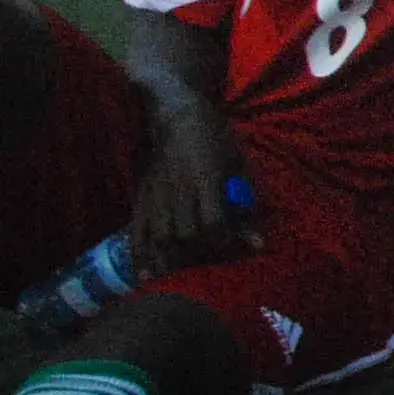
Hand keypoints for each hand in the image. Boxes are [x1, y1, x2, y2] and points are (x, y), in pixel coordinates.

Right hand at [126, 104, 248, 272]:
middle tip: (219, 257)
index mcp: (205, 179)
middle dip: (205, 253)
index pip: (213, 222)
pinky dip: (141, 257)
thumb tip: (257, 243)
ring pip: (161, 238)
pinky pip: (136, 233)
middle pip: (186, 235)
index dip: (227, 241)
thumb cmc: (216, 139)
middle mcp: (177, 190)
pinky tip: (149, 275)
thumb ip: (246, 203)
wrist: (177, 119)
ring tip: (190, 269)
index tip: (240, 246)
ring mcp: (155, 196)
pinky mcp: (139, 199)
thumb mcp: (239, 164)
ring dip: (177, 259)